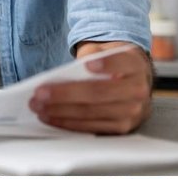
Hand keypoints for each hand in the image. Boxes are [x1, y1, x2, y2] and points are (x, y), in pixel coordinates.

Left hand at [28, 41, 152, 133]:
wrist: (134, 81)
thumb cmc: (112, 64)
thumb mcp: (105, 51)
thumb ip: (91, 55)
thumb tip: (67, 71)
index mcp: (135, 65)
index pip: (122, 62)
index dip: (107, 64)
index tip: (88, 65)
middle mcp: (138, 89)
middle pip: (99, 92)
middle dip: (66, 94)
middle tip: (40, 93)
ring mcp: (133, 111)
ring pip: (92, 112)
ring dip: (61, 111)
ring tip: (38, 106)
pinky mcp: (122, 127)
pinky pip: (92, 127)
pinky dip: (68, 123)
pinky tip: (50, 117)